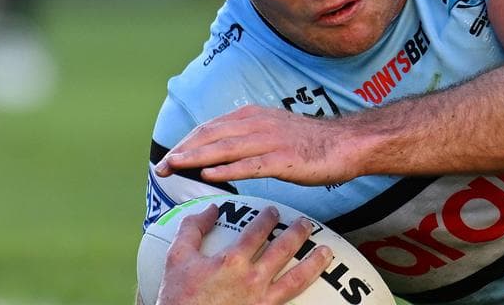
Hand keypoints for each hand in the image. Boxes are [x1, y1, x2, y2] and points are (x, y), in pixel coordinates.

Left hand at [155, 104, 357, 184]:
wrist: (347, 143)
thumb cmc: (312, 142)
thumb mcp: (275, 130)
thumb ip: (249, 136)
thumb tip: (222, 149)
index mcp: (254, 116)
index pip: (210, 127)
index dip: (186, 142)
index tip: (169, 157)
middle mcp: (258, 125)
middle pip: (211, 136)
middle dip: (183, 151)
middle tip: (161, 168)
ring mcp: (270, 141)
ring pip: (225, 148)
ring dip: (196, 158)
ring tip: (174, 167)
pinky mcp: (284, 159)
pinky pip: (250, 165)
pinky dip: (227, 170)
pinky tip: (210, 176)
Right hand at [156, 204, 332, 304]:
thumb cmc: (178, 298)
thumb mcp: (177, 259)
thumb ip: (192, 229)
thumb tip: (212, 208)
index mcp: (233, 260)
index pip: (259, 230)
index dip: (268, 218)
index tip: (273, 211)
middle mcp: (253, 278)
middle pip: (284, 248)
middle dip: (298, 232)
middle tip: (305, 223)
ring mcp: (262, 299)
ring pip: (298, 277)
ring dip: (315, 262)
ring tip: (326, 250)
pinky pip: (292, 299)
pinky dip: (306, 292)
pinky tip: (316, 286)